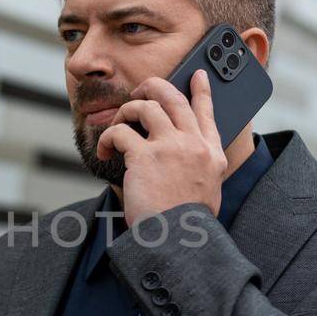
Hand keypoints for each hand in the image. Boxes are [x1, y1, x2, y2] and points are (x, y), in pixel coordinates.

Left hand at [95, 69, 226, 226]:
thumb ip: (200, 167)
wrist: (176, 240)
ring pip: (144, 106)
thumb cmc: (187, 222)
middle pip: (172, 97)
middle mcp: (193, 144)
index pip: (207, 112)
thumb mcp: (208, 189)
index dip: (202, 90)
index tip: (197, 75)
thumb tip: (187, 156)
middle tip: (138, 92)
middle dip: (151, 86)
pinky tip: (105, 150)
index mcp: (211, 153)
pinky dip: (107, 137)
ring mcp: (170, 147)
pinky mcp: (144, 156)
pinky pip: (120, 131)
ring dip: (125, 111)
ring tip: (118, 124)